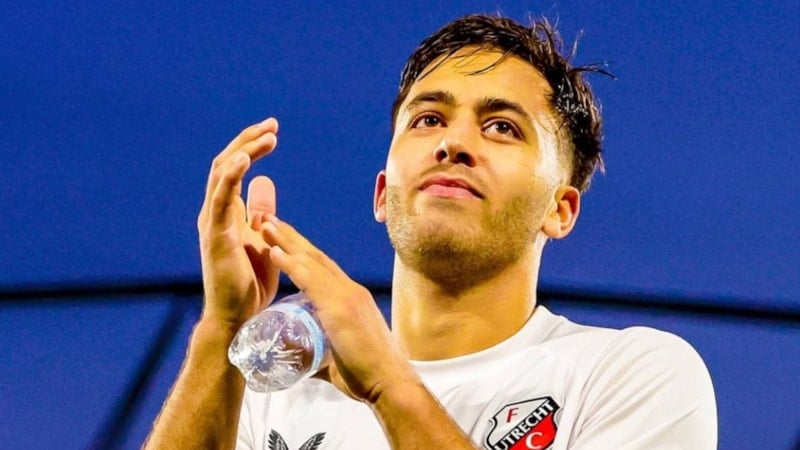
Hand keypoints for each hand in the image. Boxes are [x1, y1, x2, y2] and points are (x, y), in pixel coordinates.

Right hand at [197, 118, 280, 328]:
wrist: (238, 316)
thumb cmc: (249, 282)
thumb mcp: (262, 237)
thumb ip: (260, 210)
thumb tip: (265, 181)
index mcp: (225, 211)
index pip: (233, 168)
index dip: (250, 146)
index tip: (273, 130)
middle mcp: (214, 212)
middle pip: (225, 163)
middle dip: (248, 140)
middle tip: (272, 124)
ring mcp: (212, 223)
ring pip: (220, 175)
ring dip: (243, 151)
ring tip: (267, 135)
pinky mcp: (215, 236)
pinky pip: (219, 199)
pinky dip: (230, 175)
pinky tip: (244, 158)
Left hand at [261, 215, 418, 402]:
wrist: (390, 383)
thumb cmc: (368, 377)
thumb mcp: (338, 361)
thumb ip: (319, 357)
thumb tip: (301, 364)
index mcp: (353, 299)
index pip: (324, 268)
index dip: (303, 252)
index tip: (285, 239)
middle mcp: (351, 290)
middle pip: (316, 257)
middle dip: (292, 238)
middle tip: (269, 220)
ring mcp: (347, 296)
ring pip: (311, 262)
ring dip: (286, 242)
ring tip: (265, 225)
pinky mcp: (340, 307)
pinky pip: (310, 279)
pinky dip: (291, 264)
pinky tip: (274, 251)